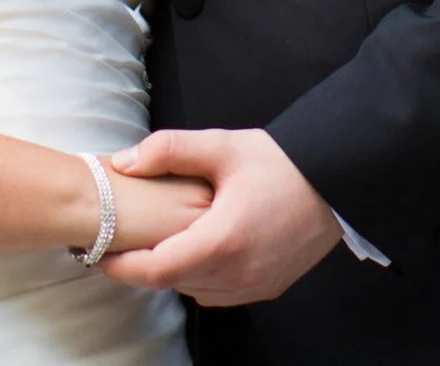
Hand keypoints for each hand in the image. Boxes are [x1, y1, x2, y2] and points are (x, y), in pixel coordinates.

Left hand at [98, 128, 342, 304]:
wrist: (338, 180)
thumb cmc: (283, 162)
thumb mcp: (223, 146)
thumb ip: (169, 150)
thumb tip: (124, 163)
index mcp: (223, 240)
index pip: (156, 270)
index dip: (123, 267)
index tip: (101, 254)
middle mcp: (239, 272)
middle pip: (173, 282)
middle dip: (145, 266)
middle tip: (124, 242)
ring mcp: (256, 285)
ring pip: (196, 290)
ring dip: (175, 272)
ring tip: (160, 243)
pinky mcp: (270, 287)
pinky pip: (221, 293)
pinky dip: (202, 277)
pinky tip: (200, 250)